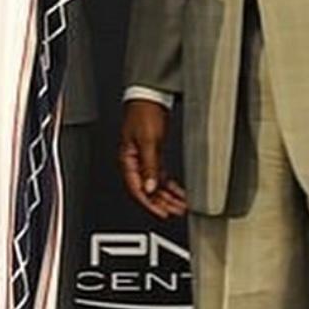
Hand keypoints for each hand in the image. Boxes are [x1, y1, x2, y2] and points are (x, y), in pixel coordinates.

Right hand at [118, 100, 187, 218]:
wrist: (150, 95)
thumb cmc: (144, 113)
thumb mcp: (149, 141)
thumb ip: (150, 166)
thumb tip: (150, 188)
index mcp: (128, 159)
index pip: (137, 189)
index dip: (150, 203)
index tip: (163, 213)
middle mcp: (135, 161)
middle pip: (147, 189)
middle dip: (162, 202)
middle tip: (176, 211)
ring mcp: (144, 157)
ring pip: (155, 183)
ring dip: (167, 195)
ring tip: (180, 205)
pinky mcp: (154, 152)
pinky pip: (160, 174)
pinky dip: (169, 184)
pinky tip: (178, 191)